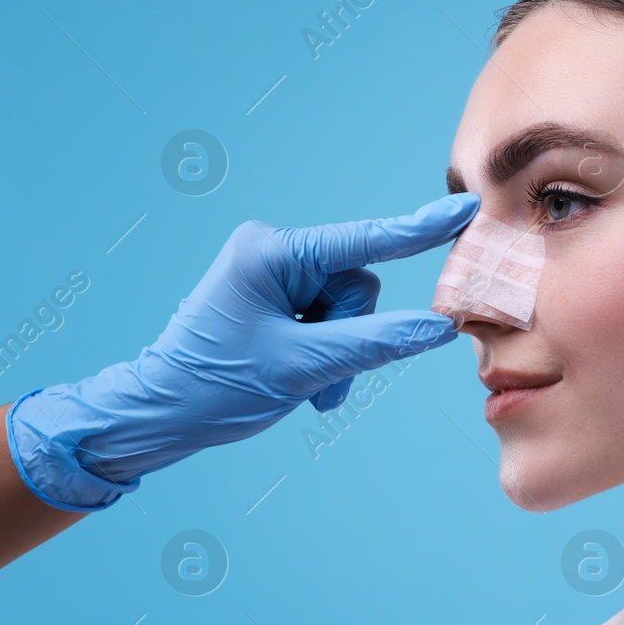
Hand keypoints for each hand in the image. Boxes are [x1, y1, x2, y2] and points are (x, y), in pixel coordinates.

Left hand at [5, 192, 480, 511]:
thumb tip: (439, 327)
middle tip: (322, 377)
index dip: (419, 230)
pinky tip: (304, 380)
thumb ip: (377, 342)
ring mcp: (273, 275)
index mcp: (270, 254)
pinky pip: (330, 320)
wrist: (158, 416)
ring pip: (349, 309)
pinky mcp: (275, 298)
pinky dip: (327, 354)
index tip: (465, 209)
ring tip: (309, 386)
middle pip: (358, 286)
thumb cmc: (215, 387)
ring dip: (341, 352)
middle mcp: (272, 253)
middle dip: (353, 334)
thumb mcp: (303, 367)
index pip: (362, 242)